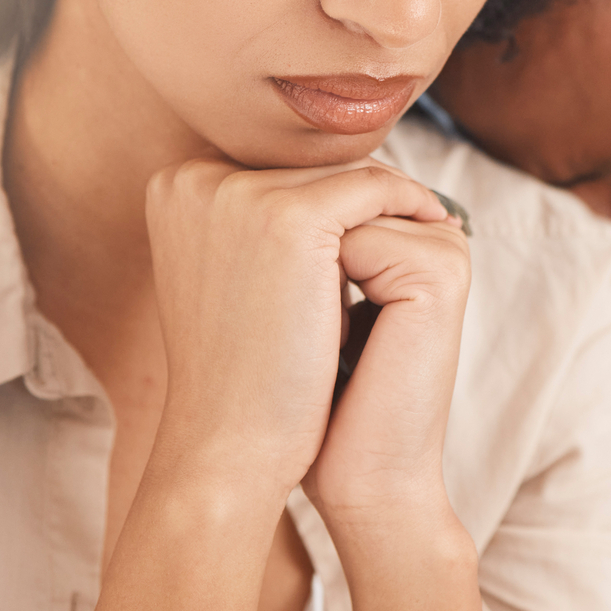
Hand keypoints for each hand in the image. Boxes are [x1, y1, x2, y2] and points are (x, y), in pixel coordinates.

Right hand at [138, 159, 455, 501]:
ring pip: (344, 175)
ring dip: (388, 202)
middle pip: (309, 165)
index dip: (331, 192)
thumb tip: (317, 186)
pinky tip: (435, 224)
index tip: (376, 212)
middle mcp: (196, 178)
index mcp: (175, 186)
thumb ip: (252, 225)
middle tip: (416, 212)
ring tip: (426, 223)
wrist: (231, 444)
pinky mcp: (288, 217)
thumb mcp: (229, 277)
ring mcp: (239, 194)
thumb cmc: (238, 374)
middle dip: (362, 195)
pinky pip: (374, 189)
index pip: (276, 166)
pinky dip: (409, 203)